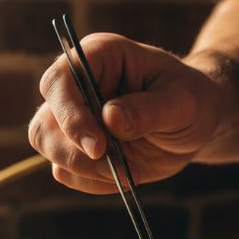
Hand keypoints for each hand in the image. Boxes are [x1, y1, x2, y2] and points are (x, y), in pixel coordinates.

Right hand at [29, 33, 222, 193]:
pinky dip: (93, 181)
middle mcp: (75, 85)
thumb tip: (110, 118)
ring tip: (127, 170)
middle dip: (74, 151)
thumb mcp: (183, 102)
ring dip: (85, 169)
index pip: (59, 81)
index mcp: (98, 56)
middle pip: (44, 122)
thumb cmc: (191, 100)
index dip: (70, 115)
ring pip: (48, 147)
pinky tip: (125, 173)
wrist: (195, 124)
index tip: (98, 146)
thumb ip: (149, 109)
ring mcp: (71, 117)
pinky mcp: (74, 147)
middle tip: (115, 165)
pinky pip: (66, 172)